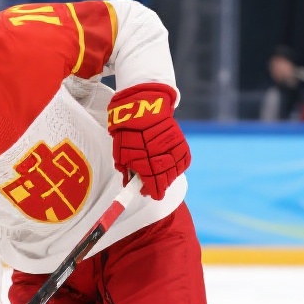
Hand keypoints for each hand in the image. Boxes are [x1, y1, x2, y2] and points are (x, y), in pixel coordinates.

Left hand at [107, 82, 190, 199]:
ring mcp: (174, 152)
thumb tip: (130, 184)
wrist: (144, 109)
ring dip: (167, 176)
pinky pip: (182, 161)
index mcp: (146, 164)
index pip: (154, 186)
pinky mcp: (181, 144)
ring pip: (174, 172)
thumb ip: (127, 171)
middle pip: (165, 181)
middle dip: (158, 185)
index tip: (149, 194)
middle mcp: (163, 159)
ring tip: (159, 174)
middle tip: (150, 185)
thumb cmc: (129, 133)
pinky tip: (169, 166)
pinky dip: (177, 166)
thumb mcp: (121, 154)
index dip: (152, 192)